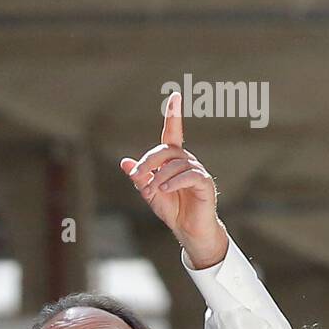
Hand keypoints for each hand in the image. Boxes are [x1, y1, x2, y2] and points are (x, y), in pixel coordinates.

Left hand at [120, 90, 227, 268]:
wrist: (189, 231)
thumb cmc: (173, 210)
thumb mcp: (151, 193)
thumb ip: (140, 178)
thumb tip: (124, 162)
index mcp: (174, 160)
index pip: (173, 133)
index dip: (174, 115)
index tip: (175, 96)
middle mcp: (187, 161)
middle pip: (166, 150)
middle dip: (149, 162)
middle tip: (137, 177)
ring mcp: (197, 171)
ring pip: (176, 165)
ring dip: (159, 177)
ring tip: (151, 192)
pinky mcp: (205, 184)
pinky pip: (189, 175)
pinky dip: (175, 181)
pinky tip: (165, 190)